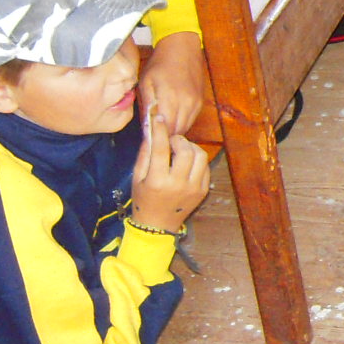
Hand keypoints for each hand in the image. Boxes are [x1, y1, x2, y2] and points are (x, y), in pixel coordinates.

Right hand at [131, 109, 209, 231]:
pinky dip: (197, 160)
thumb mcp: (137, 177)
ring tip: (181, 151)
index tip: (159, 118)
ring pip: (201, 156)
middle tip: (171, 142)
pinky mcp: (203, 191)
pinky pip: (205, 166)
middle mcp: (178, 184)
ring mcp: (193, 188)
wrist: (157, 225)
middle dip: (179, 140)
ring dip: (191, 148)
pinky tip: (187, 163)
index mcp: (158, 181)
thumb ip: (144, 154)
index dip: (160, 130)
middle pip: (186, 150)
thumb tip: (151, 131)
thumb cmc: (144, 199)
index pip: (161, 148)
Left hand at [138, 34, 207, 136]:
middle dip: (165, 137)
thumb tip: (147, 128)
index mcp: (170, 98)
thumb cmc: (160, 63)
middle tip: (154, 137)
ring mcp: (195, 103)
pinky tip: (172, 119)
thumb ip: (147, 106)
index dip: (156, 137)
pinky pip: (191, 120)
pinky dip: (181, 123)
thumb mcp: (146, 82)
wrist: (182, 48)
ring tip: (162, 130)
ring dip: (174, 132)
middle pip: (176, 132)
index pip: (164, 130)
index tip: (148, 139)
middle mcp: (186, 103)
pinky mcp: (200, 102)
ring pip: (185, 128)